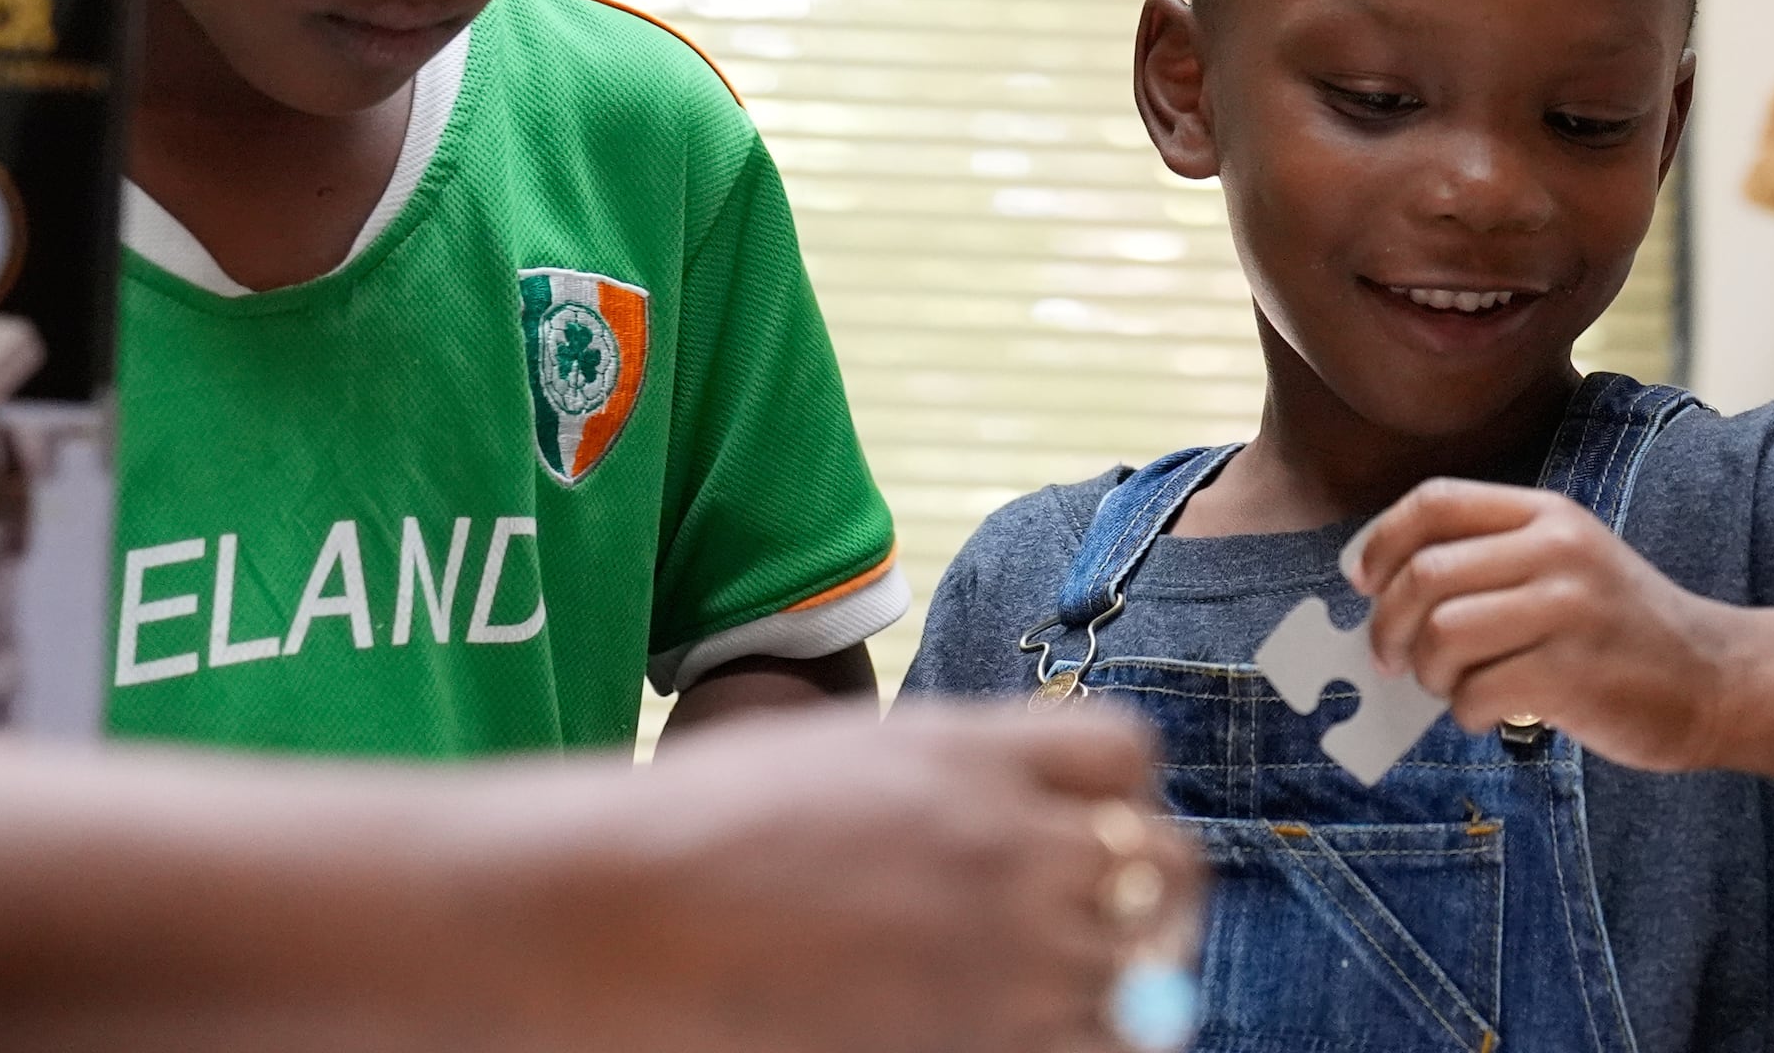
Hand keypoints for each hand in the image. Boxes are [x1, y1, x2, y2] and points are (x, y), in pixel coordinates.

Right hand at [528, 699, 1199, 1052]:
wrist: (612, 915)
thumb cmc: (694, 836)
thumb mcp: (838, 760)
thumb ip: (946, 779)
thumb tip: (1021, 820)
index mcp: (969, 751)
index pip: (1125, 753)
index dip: (1122, 797)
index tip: (1099, 831)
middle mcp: (1006, 840)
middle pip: (1161, 866)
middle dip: (1154, 898)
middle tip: (1127, 934)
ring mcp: (998, 949)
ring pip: (1141, 978)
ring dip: (1122, 991)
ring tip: (1072, 1005)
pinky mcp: (975, 1039)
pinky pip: (1082, 1049)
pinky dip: (1074, 1046)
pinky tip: (1029, 1040)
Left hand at [1345, 477, 1751, 771]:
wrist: (1717, 678)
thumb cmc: (1623, 630)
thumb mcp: (1568, 564)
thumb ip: (1491, 564)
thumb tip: (1383, 596)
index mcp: (1547, 515)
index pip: (1435, 501)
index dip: (1381, 541)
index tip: (1362, 582)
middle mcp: (1557, 550)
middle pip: (1425, 573)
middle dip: (1387, 625)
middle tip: (1391, 659)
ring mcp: (1568, 609)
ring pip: (1443, 634)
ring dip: (1428, 674)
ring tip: (1452, 688)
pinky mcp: (1574, 673)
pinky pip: (1478, 693)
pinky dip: (1467, 713)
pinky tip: (1491, 715)